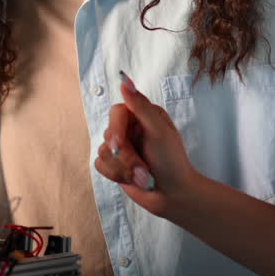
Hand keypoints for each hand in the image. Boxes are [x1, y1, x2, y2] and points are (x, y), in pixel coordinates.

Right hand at [93, 73, 201, 217]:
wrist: (173, 195)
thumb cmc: (172, 162)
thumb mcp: (159, 131)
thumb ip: (140, 106)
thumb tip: (124, 80)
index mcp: (142, 116)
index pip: (116, 112)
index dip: (116, 129)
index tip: (121, 144)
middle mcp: (130, 129)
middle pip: (108, 134)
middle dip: (124, 156)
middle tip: (142, 168)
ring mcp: (122, 147)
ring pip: (103, 152)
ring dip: (123, 169)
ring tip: (143, 176)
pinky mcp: (115, 164)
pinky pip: (100, 165)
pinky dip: (117, 175)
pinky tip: (133, 180)